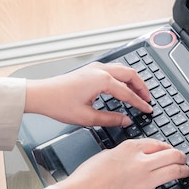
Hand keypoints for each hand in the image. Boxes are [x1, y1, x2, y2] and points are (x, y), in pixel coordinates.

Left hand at [24, 62, 151, 126]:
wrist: (41, 95)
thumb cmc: (59, 103)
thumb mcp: (87, 118)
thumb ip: (110, 119)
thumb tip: (125, 120)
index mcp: (102, 80)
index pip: (128, 93)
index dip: (140, 103)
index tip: (148, 110)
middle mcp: (100, 70)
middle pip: (130, 74)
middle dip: (142, 87)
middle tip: (148, 100)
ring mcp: (95, 68)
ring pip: (123, 69)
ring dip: (134, 80)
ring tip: (139, 93)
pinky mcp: (90, 70)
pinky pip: (114, 70)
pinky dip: (123, 77)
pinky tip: (124, 87)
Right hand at [56, 138, 188, 188]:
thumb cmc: (87, 177)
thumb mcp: (107, 154)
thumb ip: (125, 152)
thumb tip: (135, 156)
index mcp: (131, 148)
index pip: (158, 143)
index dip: (167, 148)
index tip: (169, 151)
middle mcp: (142, 162)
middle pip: (172, 155)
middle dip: (181, 157)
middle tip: (183, 160)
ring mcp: (146, 181)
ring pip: (175, 171)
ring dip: (185, 172)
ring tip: (186, 173)